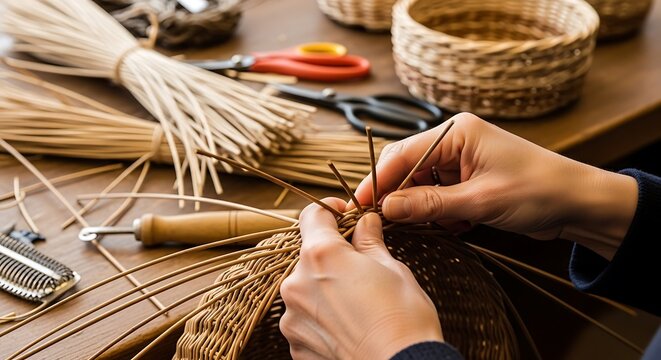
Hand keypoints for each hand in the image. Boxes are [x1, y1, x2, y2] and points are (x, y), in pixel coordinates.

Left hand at [280, 198, 442, 358]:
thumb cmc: (404, 318)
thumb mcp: (391, 268)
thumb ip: (369, 242)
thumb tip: (366, 223)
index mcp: (321, 255)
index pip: (312, 215)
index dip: (330, 211)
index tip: (344, 216)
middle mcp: (297, 283)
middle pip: (309, 255)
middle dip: (332, 256)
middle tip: (361, 267)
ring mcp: (293, 316)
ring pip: (306, 288)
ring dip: (325, 288)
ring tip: (357, 303)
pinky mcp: (295, 343)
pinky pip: (305, 318)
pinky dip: (322, 316)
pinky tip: (348, 324)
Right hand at [354, 113, 637, 259]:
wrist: (580, 204)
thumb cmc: (539, 190)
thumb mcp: (480, 200)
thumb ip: (430, 204)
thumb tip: (386, 209)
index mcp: (456, 133)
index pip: (403, 153)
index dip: (378, 180)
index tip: (360, 205)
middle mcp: (454, 143)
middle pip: (408, 169)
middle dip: (401, 197)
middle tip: (390, 224)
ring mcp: (461, 162)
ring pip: (422, 187)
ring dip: (424, 209)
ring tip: (443, 225)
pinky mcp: (468, 181)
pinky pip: (438, 197)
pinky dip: (441, 214)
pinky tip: (459, 225)